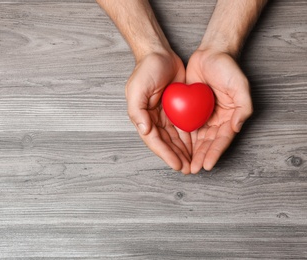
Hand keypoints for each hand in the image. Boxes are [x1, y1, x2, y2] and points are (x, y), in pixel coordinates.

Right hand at [126, 51, 191, 173]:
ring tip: (193, 164)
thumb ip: (137, 110)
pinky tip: (196, 148)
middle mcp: (153, 119)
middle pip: (166, 143)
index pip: (154, 141)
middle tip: (187, 169)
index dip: (165, 154)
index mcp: (143, 117)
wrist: (160, 54)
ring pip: (175, 139)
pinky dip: (189, 139)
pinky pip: (183, 128)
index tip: (177, 165)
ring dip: (183, 152)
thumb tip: (144, 130)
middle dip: (176, 157)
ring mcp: (165, 115)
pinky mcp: (177, 110)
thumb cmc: (146, 70)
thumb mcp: (137, 88)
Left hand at [186, 49, 252, 172]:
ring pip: (195, 138)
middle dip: (200, 157)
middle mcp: (216, 119)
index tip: (206, 165)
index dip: (214, 153)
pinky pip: (185, 126)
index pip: (221, 140)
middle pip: (207, 143)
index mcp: (229, 117)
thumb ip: (243, 107)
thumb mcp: (240, 85)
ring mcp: (203, 115)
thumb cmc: (227, 68)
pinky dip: (181, 138)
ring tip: (183, 165)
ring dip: (190, 152)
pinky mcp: (190, 110)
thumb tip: (237, 128)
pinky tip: (175, 148)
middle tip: (191, 170)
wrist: (210, 53)